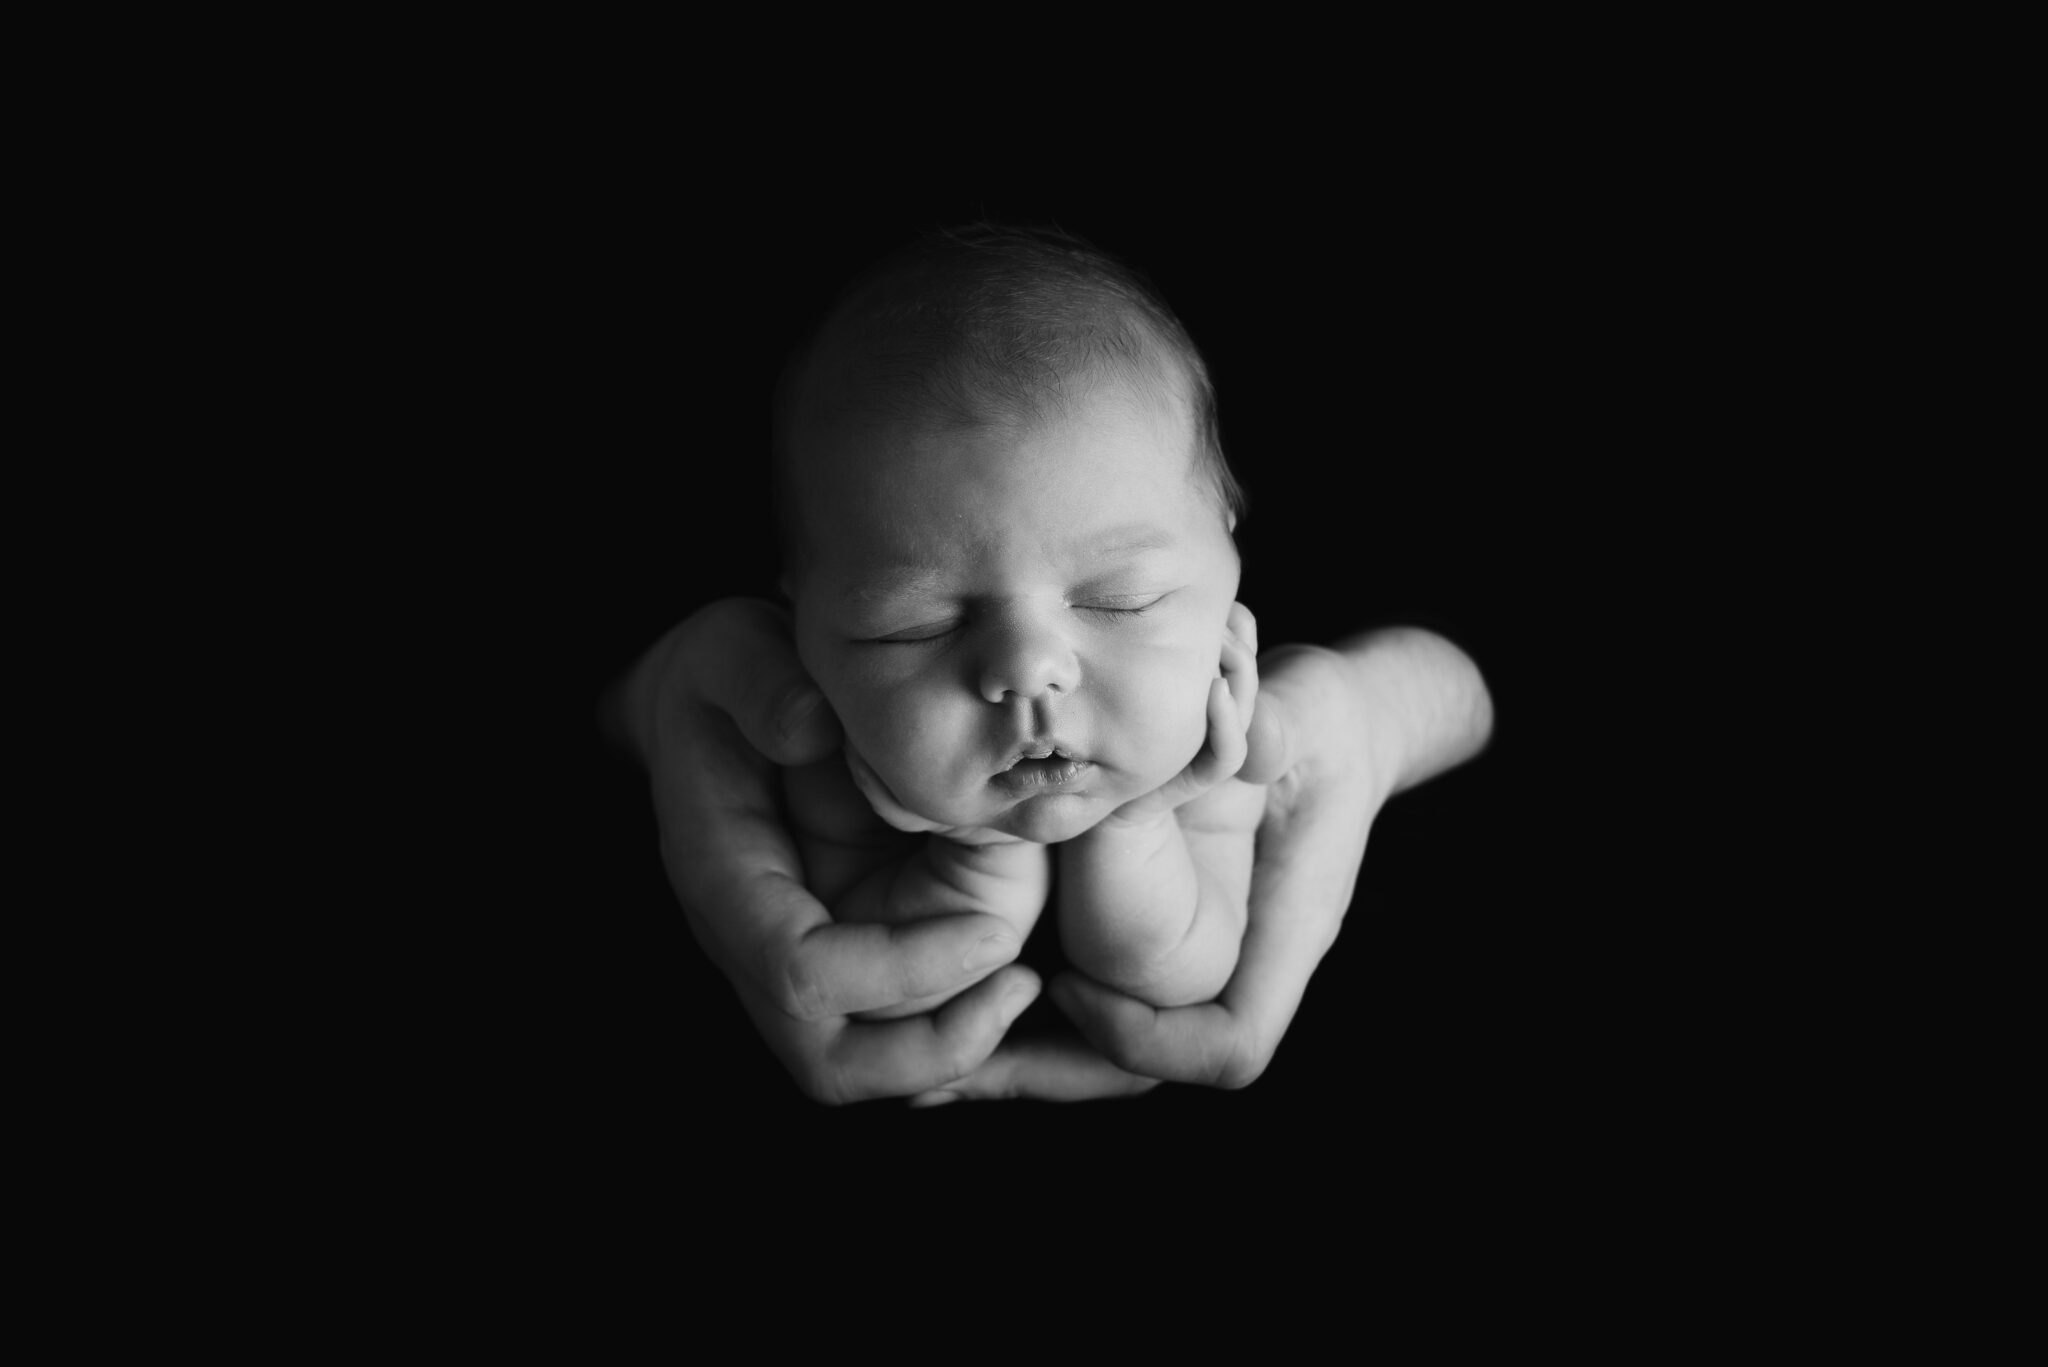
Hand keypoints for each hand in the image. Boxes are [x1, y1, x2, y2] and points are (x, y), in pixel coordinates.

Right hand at [616, 598, 1041, 1103]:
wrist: (715, 704)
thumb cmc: (725, 676)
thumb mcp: (731, 652)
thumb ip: (764, 688)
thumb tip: (809, 727)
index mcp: (726, 881)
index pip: (803, 973)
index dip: (901, 969)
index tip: (998, 932)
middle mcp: (762, 943)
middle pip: (832, 1065)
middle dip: (931, 1049)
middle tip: (1024, 987)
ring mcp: (807, 957)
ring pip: (872, 1062)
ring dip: (953, 1041)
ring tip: (1030, 980)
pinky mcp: (852, 948)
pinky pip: (903, 1021)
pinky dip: (958, 1011)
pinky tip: (1015, 960)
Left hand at [912, 628, 1490, 1101]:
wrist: (1332, 728)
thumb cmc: (1323, 721)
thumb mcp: (1305, 714)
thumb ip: (1276, 727)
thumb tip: (1255, 740)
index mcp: (1282, 934)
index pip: (1229, 1044)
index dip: (1149, 1040)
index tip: (1069, 988)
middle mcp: (1230, 968)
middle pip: (1139, 1073)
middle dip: (1044, 1070)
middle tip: (948, 1063)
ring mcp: (1185, 965)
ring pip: (1099, 1052)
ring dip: (1013, 1053)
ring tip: (916, 1061)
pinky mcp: (1142, 944)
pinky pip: (1078, 999)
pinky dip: (1011, 1004)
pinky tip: (932, 992)